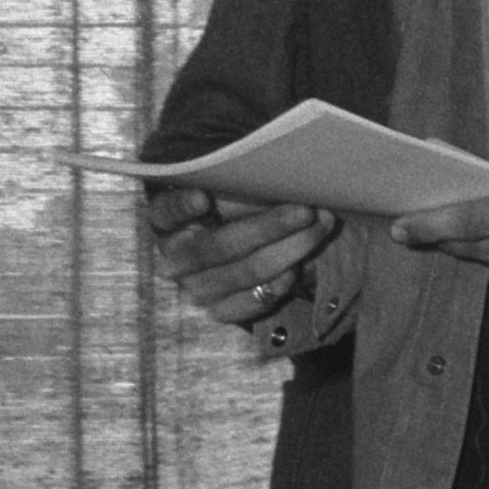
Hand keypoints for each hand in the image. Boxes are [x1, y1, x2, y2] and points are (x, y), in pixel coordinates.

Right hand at [147, 185, 336, 328]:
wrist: (228, 250)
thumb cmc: (227, 205)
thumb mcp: (223, 189)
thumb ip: (236, 184)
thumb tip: (274, 176)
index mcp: (166, 221)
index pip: (167, 212)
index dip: (183, 207)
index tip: (203, 198)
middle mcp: (175, 259)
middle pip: (222, 245)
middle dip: (270, 226)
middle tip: (307, 210)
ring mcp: (196, 289)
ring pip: (248, 272)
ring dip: (291, 250)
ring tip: (322, 227)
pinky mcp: (220, 312)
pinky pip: (254, 301)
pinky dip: (281, 282)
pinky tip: (302, 265)